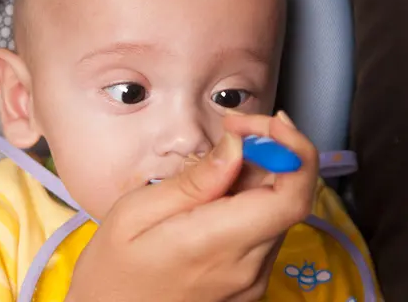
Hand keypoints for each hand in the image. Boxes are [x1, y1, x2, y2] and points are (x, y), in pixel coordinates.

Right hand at [66, 112, 318, 301]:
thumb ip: (193, 181)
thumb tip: (236, 146)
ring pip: (276, 212)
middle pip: (287, 198)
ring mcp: (251, 280)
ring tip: (212, 169)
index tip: (269, 123)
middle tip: (231, 133)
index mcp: (217, 245)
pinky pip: (262, 232)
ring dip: (258, 179)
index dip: (294, 150)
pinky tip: (214, 198)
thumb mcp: (134, 214)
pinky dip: (249, 204)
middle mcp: (247, 267)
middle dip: (270, 155)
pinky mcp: (249, 284)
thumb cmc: (112, 270)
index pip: (291, 197)